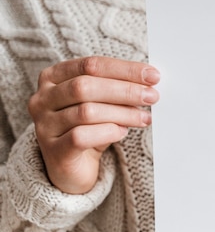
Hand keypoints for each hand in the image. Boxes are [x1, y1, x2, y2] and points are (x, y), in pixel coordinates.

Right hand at [28, 56, 159, 193]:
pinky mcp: (53, 150)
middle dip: (125, 90)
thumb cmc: (90, 126)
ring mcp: (45, 125)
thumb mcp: (103, 102)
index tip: (153, 76)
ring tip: (144, 118)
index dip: (124, 69)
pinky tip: (122, 132)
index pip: (91, 65)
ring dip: (122, 113)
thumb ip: (118, 87)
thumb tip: (150, 81)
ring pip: (86, 112)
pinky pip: (81, 137)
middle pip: (86, 86)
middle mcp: (43, 98)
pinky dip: (108, 132)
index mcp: (53, 77)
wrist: (73, 166)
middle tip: (152, 96)